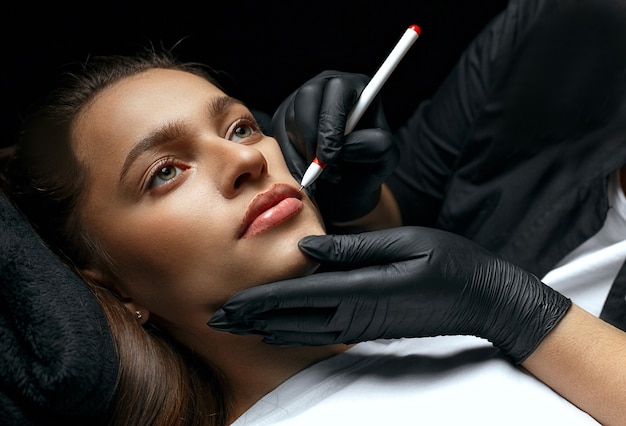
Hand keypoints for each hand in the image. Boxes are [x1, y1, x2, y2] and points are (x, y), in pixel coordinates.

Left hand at [209, 227, 570, 363]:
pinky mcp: (371, 326)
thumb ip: (352, 248)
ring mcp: (364, 324)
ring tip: (237, 326)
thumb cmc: (449, 262)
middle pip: (292, 319)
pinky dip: (293, 330)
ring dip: (266, 326)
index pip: (297, 296)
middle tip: (214, 319)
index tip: (225, 304)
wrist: (482, 298)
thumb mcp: (404, 243)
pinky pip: (322, 331)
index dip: (258, 301)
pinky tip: (279, 329)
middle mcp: (357, 313)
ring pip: (303, 329)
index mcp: (362, 288)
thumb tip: (305, 250)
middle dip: (251, 318)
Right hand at [271, 70, 397, 221]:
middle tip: (320, 169)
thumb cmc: (369, 165)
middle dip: (311, 136)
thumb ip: (374, 146)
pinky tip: (306, 175)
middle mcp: (327, 85)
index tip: (330, 156)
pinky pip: (277, 135)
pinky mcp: (284, 117)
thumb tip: (344, 143)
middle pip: (308, 96)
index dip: (331, 124)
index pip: (338, 91)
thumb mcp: (385, 158)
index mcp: (356, 87)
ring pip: (290, 117)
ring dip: (302, 152)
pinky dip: (289, 159)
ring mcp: (302, 99)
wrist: (348, 182)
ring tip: (322, 177)